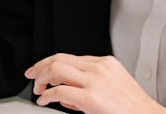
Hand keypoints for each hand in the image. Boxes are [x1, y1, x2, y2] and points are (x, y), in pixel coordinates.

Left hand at [25, 54, 165, 113]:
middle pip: (60, 58)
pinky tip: (44, 101)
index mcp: (106, 63)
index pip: (71, 57)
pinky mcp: (90, 98)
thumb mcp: (114, 86)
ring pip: (56, 69)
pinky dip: (47, 96)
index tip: (44, 71)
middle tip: (32, 75)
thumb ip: (92, 83)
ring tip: (38, 89)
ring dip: (41, 78)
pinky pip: (59, 92)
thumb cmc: (133, 108)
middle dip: (40, 66)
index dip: (52, 64)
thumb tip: (67, 92)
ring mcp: (94, 81)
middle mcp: (99, 68)